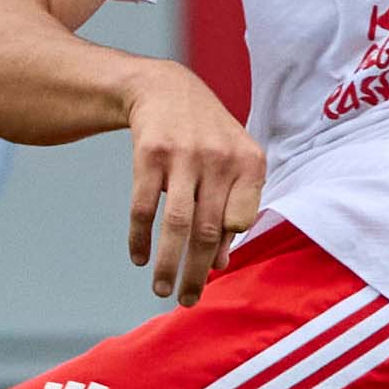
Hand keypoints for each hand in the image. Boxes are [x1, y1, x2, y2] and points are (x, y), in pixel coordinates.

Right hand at [123, 65, 264, 304]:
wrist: (165, 88)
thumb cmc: (206, 135)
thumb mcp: (231, 163)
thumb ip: (232, 209)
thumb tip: (222, 265)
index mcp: (250, 162)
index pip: (242, 220)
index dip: (227, 248)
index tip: (212, 271)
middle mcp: (220, 158)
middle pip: (209, 229)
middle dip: (196, 272)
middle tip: (186, 300)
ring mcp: (185, 155)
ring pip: (177, 224)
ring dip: (168, 263)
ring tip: (160, 289)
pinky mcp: (150, 155)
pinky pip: (144, 207)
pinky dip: (140, 237)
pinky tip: (138, 257)